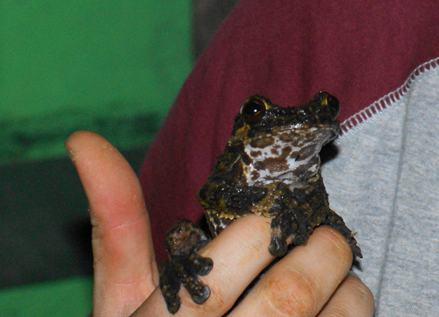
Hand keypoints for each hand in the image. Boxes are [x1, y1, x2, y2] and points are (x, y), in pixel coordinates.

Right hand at [66, 131, 372, 315]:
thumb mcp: (121, 302)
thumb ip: (116, 224)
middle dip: (319, 248)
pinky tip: (336, 308)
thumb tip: (84, 139)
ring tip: (332, 274)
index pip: (217, 282)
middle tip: (321, 231)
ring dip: (347, 283)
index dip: (259, 234)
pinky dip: (354, 311)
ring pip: (339, 316)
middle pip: (289, 296)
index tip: (271, 215)